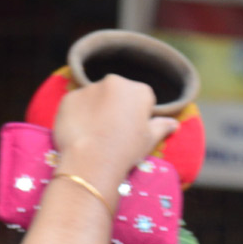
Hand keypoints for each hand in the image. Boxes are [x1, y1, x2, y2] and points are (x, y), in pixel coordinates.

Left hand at [52, 75, 179, 186]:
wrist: (92, 161)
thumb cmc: (126, 151)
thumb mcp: (149, 140)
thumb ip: (161, 127)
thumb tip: (174, 124)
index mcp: (138, 90)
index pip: (142, 98)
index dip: (139, 115)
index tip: (133, 131)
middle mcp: (114, 81)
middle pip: (118, 93)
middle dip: (117, 107)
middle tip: (114, 132)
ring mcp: (88, 88)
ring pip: (96, 97)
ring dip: (97, 110)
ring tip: (96, 134)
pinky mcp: (68, 98)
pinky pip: (77, 104)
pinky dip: (79, 115)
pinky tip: (82, 133)